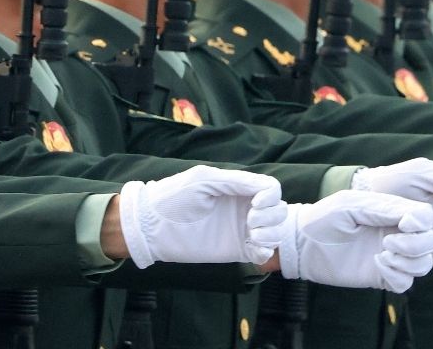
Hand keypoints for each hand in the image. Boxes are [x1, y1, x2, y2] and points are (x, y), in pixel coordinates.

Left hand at [118, 166, 286, 267]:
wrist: (153, 227)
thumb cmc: (174, 198)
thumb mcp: (204, 181)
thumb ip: (236, 181)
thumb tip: (266, 188)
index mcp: (236, 187)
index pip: (270, 188)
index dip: (271, 196)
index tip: (256, 204)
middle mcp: (243, 207)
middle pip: (279, 209)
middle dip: (272, 215)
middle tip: (250, 222)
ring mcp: (241, 229)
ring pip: (276, 229)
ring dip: (272, 232)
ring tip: (252, 235)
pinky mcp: (238, 250)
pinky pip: (265, 252)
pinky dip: (268, 250)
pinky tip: (254, 248)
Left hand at [278, 190, 432, 292]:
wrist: (303, 246)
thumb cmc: (324, 219)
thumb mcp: (351, 206)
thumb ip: (383, 209)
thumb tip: (417, 218)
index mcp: (392, 212)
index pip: (425, 216)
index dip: (422, 222)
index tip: (404, 224)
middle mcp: (396, 233)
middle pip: (430, 242)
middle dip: (416, 244)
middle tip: (388, 242)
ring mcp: (392, 256)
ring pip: (423, 264)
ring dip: (408, 262)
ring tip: (383, 255)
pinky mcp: (383, 277)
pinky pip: (406, 283)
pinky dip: (396, 276)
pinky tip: (377, 265)